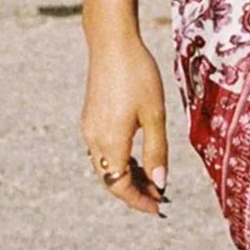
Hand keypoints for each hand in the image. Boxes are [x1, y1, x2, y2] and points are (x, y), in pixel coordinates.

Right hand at [80, 32, 169, 216]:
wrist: (112, 42)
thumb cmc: (138, 74)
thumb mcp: (155, 115)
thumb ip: (156, 152)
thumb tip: (160, 183)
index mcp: (110, 141)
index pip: (120, 186)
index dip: (139, 201)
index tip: (159, 207)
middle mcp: (93, 139)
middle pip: (110, 180)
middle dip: (134, 193)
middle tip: (159, 198)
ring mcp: (89, 129)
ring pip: (106, 167)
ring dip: (127, 178)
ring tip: (152, 180)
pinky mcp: (90, 119)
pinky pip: (103, 152)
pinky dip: (120, 162)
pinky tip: (138, 159)